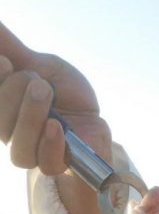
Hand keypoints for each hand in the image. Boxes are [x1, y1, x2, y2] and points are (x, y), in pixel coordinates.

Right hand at [0, 22, 112, 213]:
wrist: (94, 118)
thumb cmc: (64, 94)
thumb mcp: (38, 64)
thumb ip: (11, 48)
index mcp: (4, 111)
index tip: (6, 62)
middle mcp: (12, 135)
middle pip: (1, 124)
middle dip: (14, 94)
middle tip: (38, 80)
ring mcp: (34, 153)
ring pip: (19, 147)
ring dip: (30, 116)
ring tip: (46, 93)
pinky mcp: (56, 165)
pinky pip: (45, 162)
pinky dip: (50, 143)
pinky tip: (56, 126)